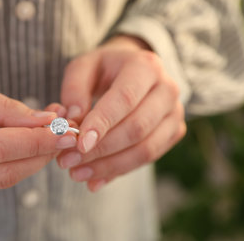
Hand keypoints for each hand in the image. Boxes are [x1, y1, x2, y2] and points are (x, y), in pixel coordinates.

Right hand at [0, 75, 76, 201]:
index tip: (66, 130)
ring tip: (51, 136)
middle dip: (41, 154)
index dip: (36, 142)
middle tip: (67, 134)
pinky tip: (28, 147)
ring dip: (32, 161)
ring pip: (0, 181)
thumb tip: (48, 122)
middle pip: (2, 172)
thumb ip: (5, 108)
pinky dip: (15, 166)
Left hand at [56, 35, 185, 191]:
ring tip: (77, 173)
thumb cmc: (103, 69)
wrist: (132, 70)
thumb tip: (73, 121)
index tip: (79, 144)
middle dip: (101, 149)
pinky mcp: (174, 132)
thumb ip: (74, 89)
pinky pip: (148, 158)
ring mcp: (175, 112)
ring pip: (145, 149)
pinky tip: (94, 179)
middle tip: (68, 161)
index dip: (102, 124)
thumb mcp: (83, 67)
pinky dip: (119, 170)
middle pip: (137, 127)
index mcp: (145, 66)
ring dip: (109, 165)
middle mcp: (167, 88)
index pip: (124, 99)